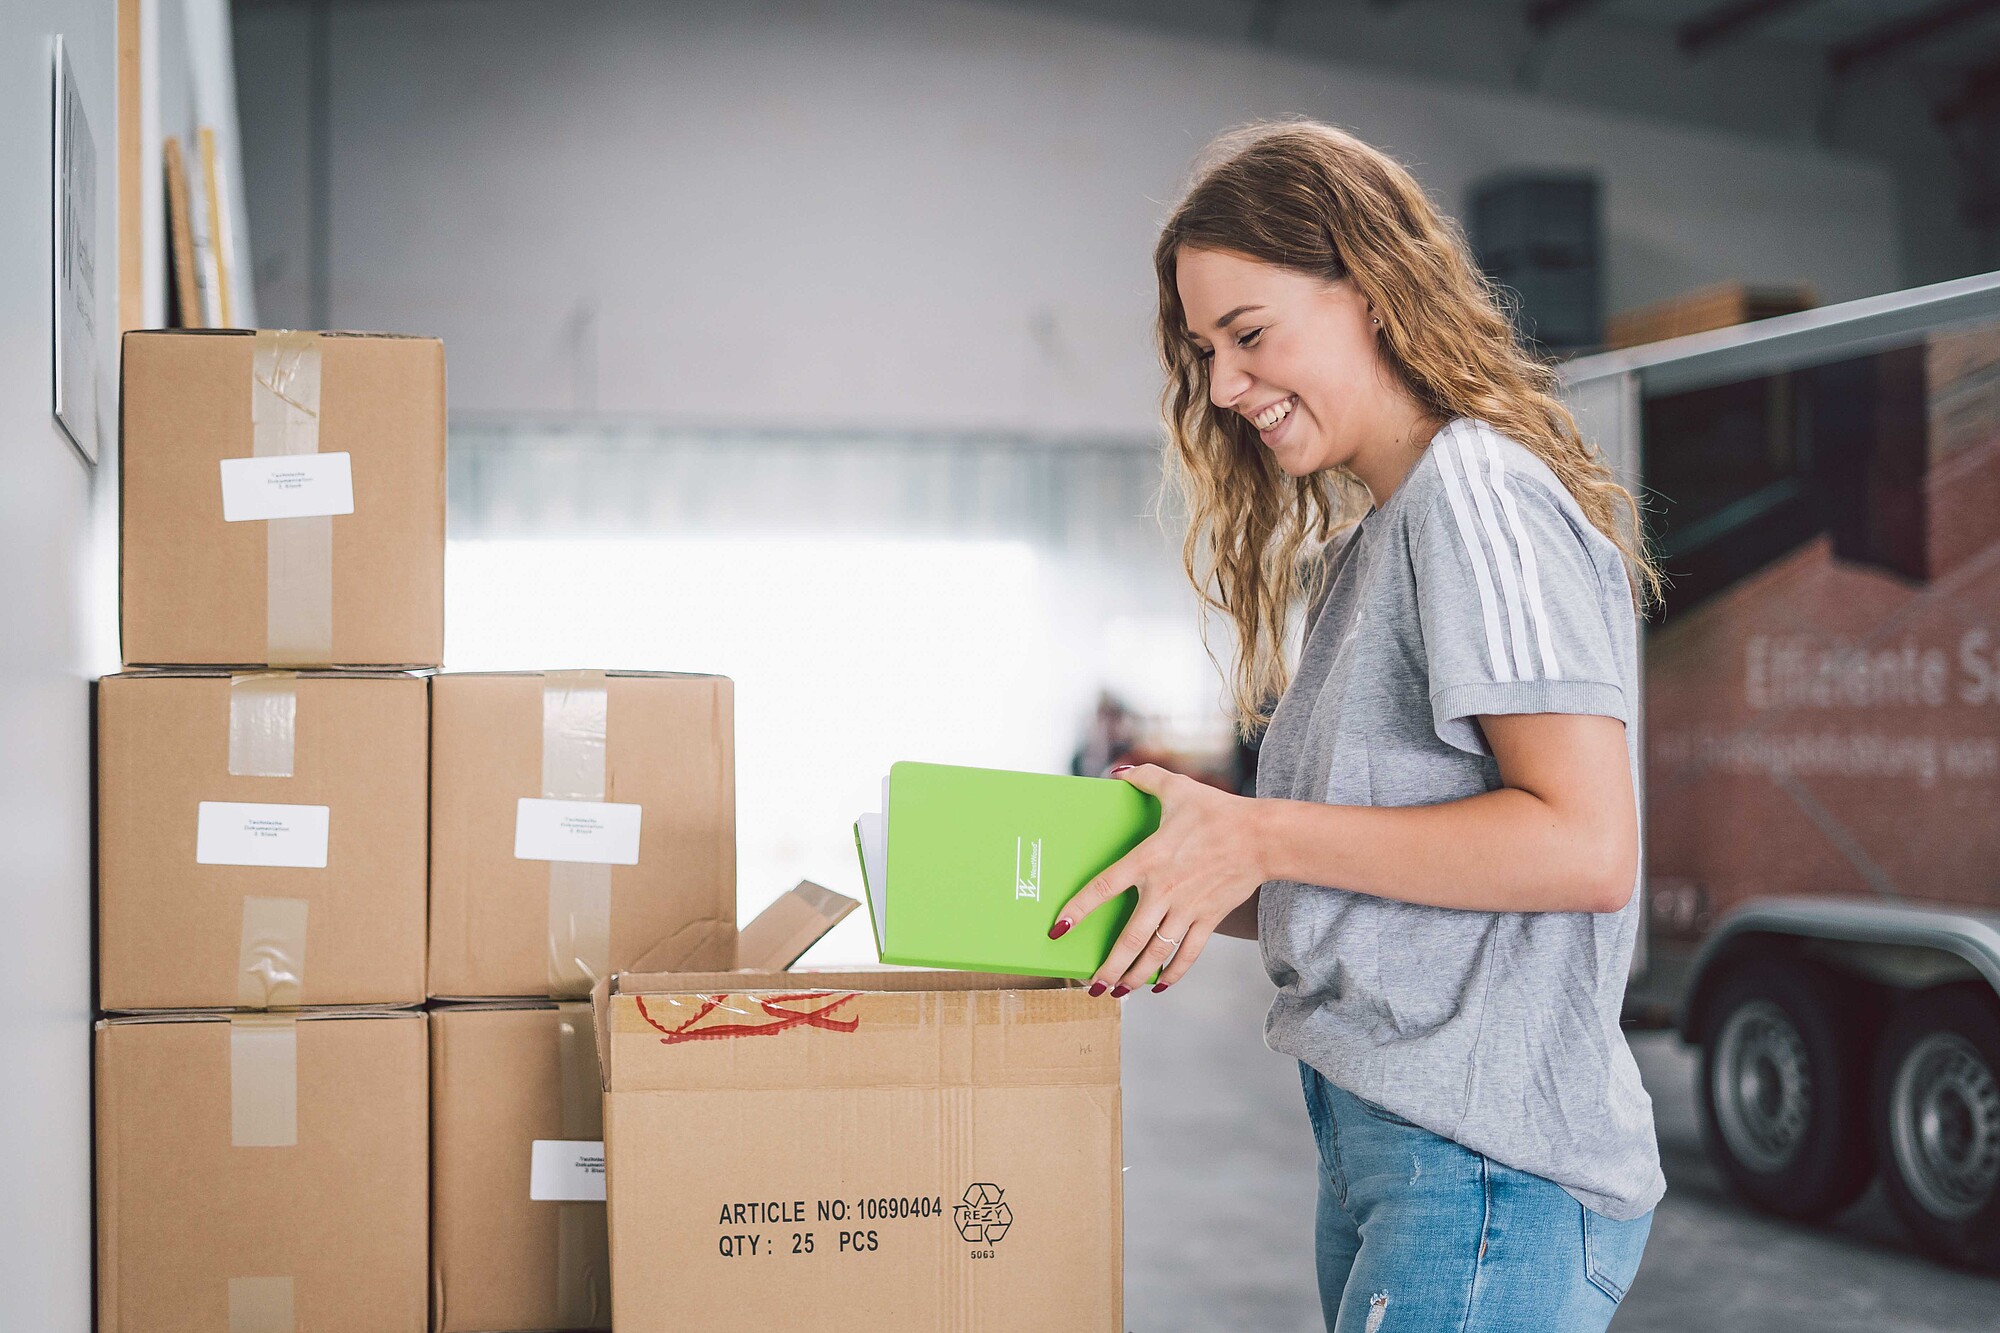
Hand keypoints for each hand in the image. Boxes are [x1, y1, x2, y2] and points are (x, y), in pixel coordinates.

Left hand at [1049, 763, 1266, 996]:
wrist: (1261, 837)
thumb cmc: (1217, 811)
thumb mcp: (1177, 788)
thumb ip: (1144, 778)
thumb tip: (1117, 772)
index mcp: (1148, 859)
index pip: (1103, 888)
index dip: (1078, 909)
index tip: (1058, 928)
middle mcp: (1163, 890)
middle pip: (1129, 937)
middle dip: (1108, 967)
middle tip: (1090, 985)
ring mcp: (1186, 908)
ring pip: (1155, 951)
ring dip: (1135, 976)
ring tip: (1117, 993)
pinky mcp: (1208, 918)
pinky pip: (1188, 952)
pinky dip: (1173, 972)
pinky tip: (1159, 985)